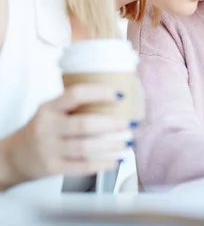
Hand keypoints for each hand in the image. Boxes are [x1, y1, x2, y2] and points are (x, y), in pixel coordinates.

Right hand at [0, 84, 132, 188]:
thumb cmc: (42, 129)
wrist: (14, 156)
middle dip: (111, 124)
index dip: (99, 93)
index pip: (74, 95)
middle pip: (84, 125)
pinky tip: (115, 160)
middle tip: (130, 123)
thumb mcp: (51, 111)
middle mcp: (47, 127)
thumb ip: (75, 106)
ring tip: (127, 143)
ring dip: (111, 146)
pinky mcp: (52, 167)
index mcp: (49, 108)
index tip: (119, 95)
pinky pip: (82, 166)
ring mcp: (49, 149)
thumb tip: (116, 98)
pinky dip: (102, 164)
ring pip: (85, 147)